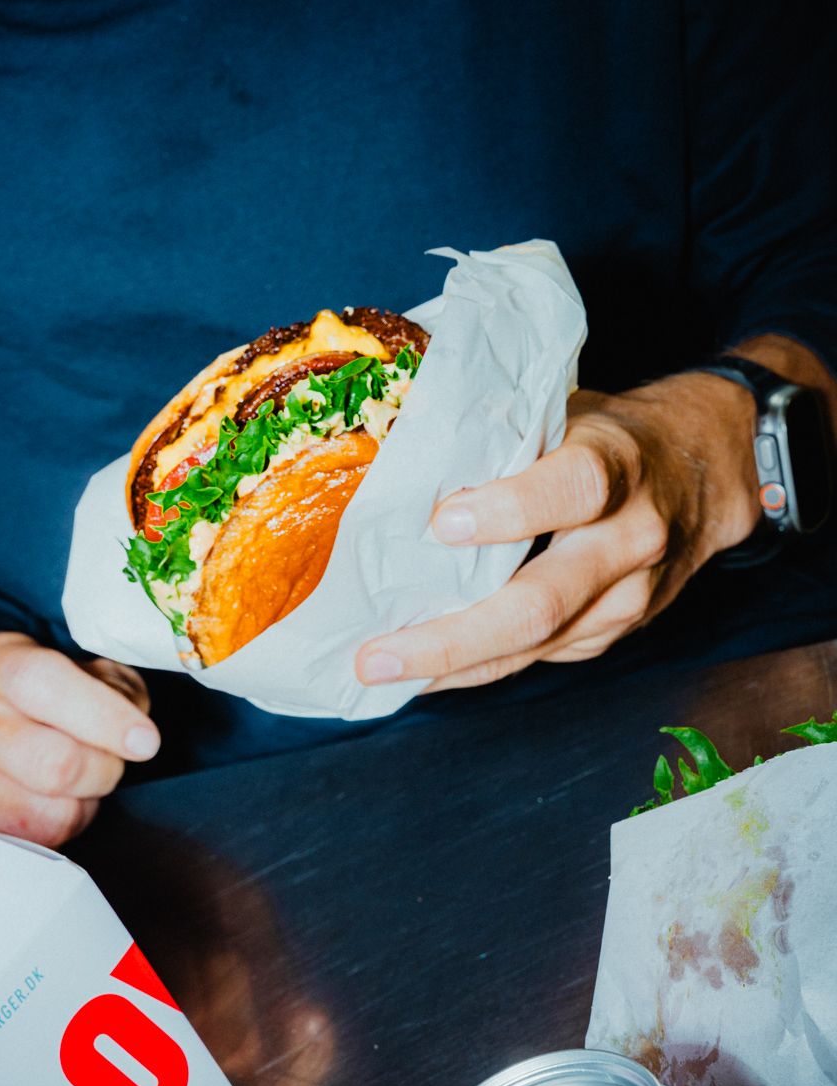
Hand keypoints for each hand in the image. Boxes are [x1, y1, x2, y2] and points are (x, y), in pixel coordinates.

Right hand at [0, 632, 158, 844]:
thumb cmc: (42, 699)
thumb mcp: (83, 672)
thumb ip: (116, 691)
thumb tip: (133, 735)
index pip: (43, 683)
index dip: (103, 716)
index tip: (145, 742)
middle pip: (53, 764)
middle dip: (102, 771)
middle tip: (108, 763)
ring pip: (48, 816)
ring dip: (78, 806)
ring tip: (65, 783)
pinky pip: (24, 848)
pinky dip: (50, 833)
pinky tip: (40, 804)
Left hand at [356, 374, 758, 690]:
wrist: (709, 474)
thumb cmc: (614, 436)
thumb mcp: (567, 413)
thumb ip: (499, 436)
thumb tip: (396, 448)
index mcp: (616, 466)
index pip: (572, 489)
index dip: (509, 509)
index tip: (442, 524)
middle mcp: (630, 537)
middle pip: (540, 603)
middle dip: (450, 638)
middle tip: (376, 654)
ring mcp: (628, 596)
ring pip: (534, 645)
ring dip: (451, 666)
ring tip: (380, 671)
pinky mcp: (616, 631)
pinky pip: (539, 658)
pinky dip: (477, 667)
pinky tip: (424, 670)